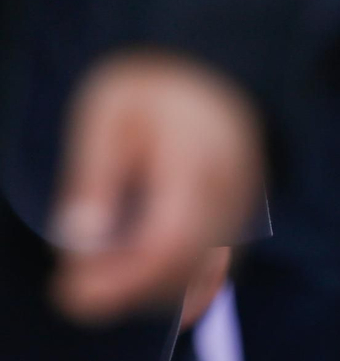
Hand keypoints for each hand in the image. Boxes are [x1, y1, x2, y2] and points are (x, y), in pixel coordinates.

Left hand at [50, 52, 263, 322]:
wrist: (214, 68)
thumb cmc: (152, 91)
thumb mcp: (105, 117)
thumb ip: (94, 178)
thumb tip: (79, 239)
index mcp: (194, 159)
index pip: (170, 238)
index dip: (123, 277)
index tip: (72, 292)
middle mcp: (231, 191)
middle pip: (188, 267)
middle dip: (128, 292)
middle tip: (74, 290)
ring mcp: (245, 207)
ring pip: (206, 274)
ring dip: (151, 292)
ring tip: (101, 280)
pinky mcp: (246, 216)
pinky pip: (218, 266)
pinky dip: (178, 282)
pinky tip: (140, 274)